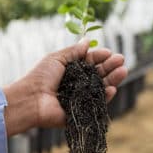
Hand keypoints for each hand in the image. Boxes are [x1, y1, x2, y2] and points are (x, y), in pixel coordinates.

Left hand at [3, 39, 127, 135]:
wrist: (30, 99)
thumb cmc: (39, 77)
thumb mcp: (56, 58)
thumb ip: (73, 51)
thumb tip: (87, 40)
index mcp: (70, 71)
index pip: (89, 62)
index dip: (100, 57)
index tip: (109, 52)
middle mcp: (76, 84)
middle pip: (98, 74)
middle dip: (110, 67)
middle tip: (121, 60)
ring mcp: (80, 99)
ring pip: (101, 88)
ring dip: (113, 79)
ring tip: (122, 71)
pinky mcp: (81, 113)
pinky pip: (97, 104)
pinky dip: (106, 97)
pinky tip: (112, 88)